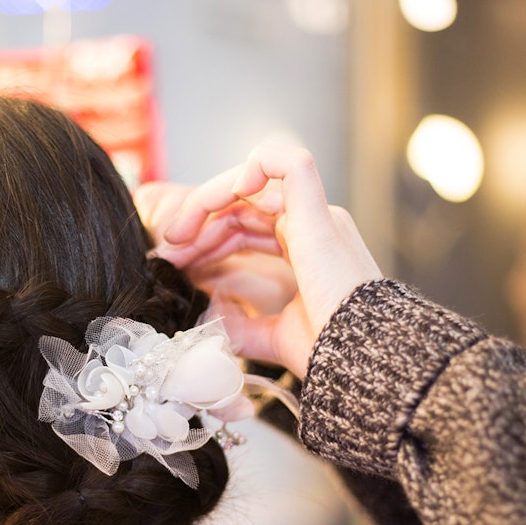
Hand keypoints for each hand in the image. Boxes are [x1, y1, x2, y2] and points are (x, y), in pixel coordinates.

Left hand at [136, 145, 380, 377]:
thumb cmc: (328, 353)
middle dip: (198, 225)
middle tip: (168, 253)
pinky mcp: (318, 213)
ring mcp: (316, 216)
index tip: (177, 266)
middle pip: (242, 206)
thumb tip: (210, 306)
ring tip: (178, 237)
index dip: (207, 241)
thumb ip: (241, 322)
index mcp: (305, 248)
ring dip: (207, 204)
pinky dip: (255, 166)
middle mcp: (312, 226)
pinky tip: (227, 197)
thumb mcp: (270, 337)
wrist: (357, 360)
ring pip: (254, 182)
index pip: (246, 227)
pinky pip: (288, 163)